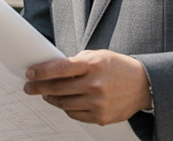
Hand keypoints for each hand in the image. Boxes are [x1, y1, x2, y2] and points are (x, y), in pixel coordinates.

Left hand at [23, 50, 151, 124]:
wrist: (143, 84)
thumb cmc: (117, 67)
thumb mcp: (98, 56)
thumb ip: (76, 62)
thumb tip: (52, 70)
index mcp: (93, 65)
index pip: (60, 68)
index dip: (41, 72)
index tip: (30, 73)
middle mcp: (95, 84)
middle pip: (58, 88)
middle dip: (39, 88)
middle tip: (29, 87)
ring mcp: (98, 102)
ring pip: (63, 103)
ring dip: (51, 98)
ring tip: (46, 94)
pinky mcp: (101, 117)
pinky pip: (74, 114)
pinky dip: (66, 108)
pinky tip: (64, 102)